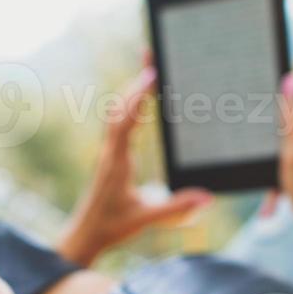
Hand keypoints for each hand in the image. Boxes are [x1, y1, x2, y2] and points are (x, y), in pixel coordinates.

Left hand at [57, 66, 212, 265]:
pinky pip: (118, 125)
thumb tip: (208, 198)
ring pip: (116, 114)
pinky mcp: (110, 158)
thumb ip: (176, 208)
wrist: (84, 236)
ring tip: (148, 70)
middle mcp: (110, 153)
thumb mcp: (145, 219)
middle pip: (119, 109)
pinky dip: (130, 107)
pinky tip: (141, 101)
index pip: (125, 122)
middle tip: (151, 57)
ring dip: (131, 92)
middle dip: (135, 83)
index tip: (151, 76)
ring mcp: (108, 154)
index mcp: (117, 163)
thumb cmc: (111, 228)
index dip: (137, 98)